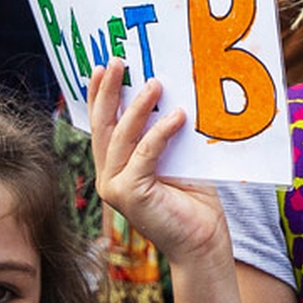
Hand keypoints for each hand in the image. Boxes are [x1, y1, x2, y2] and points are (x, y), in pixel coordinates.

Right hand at [89, 61, 227, 266]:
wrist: (203, 240)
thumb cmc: (194, 200)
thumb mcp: (176, 157)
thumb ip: (165, 133)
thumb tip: (168, 94)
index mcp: (117, 167)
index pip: (103, 126)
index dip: (99, 96)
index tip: (102, 68)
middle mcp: (110, 177)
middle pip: (103, 127)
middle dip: (108, 91)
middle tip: (117, 61)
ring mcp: (116, 188)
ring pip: (122, 137)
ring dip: (138, 108)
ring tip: (155, 83)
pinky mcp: (131, 195)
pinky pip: (144, 154)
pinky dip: (160, 133)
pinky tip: (177, 116)